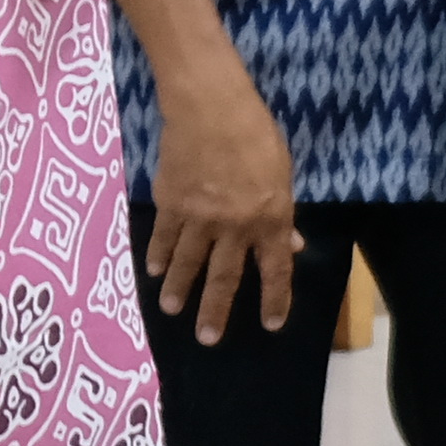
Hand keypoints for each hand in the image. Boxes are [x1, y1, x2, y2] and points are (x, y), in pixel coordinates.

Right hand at [145, 44, 299, 344]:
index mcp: (270, 219)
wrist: (210, 107)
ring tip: (171, 310)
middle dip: (216, 310)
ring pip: (189, 263)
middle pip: (225, 277)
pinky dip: (159, 255)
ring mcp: (200, 217)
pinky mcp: (171, 203)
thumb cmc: (255, 133)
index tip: (271, 324)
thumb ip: (282, 213)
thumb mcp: (282, 173)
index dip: (274, 299)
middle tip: (207, 339)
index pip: (275, 269)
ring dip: (181, 290)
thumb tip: (291, 243)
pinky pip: (165, 237)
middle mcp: (235, 227)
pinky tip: (154, 271)